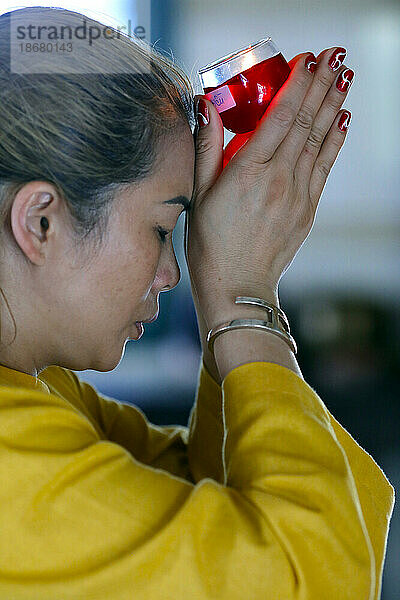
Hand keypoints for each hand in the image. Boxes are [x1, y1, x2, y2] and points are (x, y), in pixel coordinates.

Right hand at [185, 46, 352, 329]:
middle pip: (305, 122)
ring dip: (332, 105)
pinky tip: (342, 119)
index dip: (297, 84)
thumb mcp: (198, 194)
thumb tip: (207, 106)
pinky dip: (335, 140)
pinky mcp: (307, 210)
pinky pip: (325, 166)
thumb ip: (206, 147)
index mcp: (247, 172)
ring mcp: (297, 195)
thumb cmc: (211, 243)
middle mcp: (278, 180)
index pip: (280, 116)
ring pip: (319, 140)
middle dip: (322, 84)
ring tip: (344, 77)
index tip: (308, 59)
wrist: (237, 286)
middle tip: (335, 55)